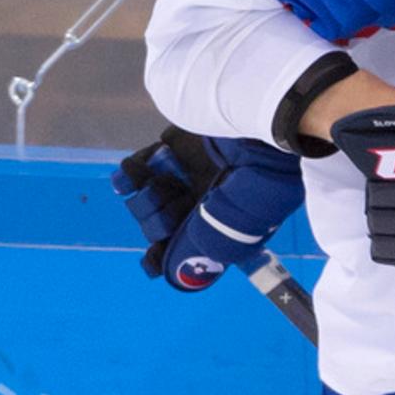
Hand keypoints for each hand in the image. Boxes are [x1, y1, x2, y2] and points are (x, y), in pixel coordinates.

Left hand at [113, 128, 306, 291]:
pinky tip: (133, 175)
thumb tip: (168, 272)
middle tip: (174, 210)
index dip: (164, 258)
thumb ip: (204, 245)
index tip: (152, 261)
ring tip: (164, 186)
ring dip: (147, 200)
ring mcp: (187, 177)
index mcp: (224, 226)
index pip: (186, 251)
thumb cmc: (266, 175)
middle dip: (158, 223)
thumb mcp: (243, 223)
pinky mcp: (172, 150)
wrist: (264, 122)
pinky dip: (129, 176)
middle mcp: (204, 204)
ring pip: (146, 202)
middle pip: (160, 227)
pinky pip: (137, 171)